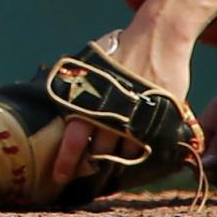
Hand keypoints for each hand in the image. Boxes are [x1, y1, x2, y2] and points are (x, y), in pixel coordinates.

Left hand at [51, 22, 194, 184]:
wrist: (157, 38)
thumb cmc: (120, 48)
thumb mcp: (91, 64)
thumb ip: (78, 88)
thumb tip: (62, 105)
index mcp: (88, 95)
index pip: (73, 135)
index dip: (66, 159)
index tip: (59, 177)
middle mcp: (110, 107)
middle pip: (98, 150)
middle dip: (91, 167)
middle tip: (86, 179)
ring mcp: (135, 114)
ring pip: (122, 151)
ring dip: (115, 161)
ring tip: (109, 168)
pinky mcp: (157, 117)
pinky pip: (145, 145)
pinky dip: (137, 152)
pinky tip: (132, 155)